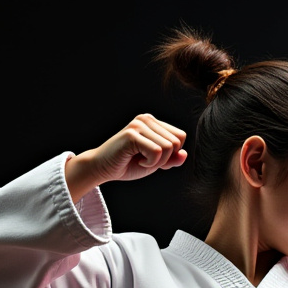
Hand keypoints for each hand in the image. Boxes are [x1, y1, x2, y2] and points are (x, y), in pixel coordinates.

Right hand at [65, 114, 187, 200]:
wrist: (103, 168)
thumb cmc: (129, 164)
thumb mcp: (157, 162)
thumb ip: (172, 158)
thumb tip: (184, 154)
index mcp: (153, 122)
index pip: (181, 136)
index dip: (172, 153)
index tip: (155, 158)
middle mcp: (146, 119)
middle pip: (177, 142)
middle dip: (166, 159)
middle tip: (147, 160)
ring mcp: (138, 125)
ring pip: (168, 147)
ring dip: (157, 161)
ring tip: (141, 159)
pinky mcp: (132, 134)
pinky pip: (157, 151)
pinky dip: (150, 163)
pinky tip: (137, 160)